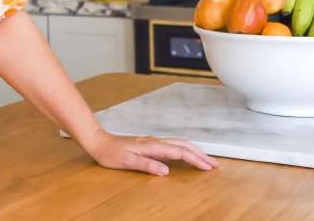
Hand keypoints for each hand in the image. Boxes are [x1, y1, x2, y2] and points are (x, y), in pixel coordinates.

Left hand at [82, 128, 218, 175]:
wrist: (98, 142)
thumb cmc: (110, 153)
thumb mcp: (127, 161)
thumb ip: (146, 165)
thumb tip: (166, 171)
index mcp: (152, 146)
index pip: (180, 152)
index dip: (196, 160)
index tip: (208, 168)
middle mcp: (155, 141)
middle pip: (184, 146)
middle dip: (200, 155)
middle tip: (214, 165)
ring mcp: (153, 142)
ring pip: (179, 144)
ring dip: (194, 151)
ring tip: (205, 160)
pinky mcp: (150, 144)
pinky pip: (172, 146)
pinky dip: (184, 150)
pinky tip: (186, 155)